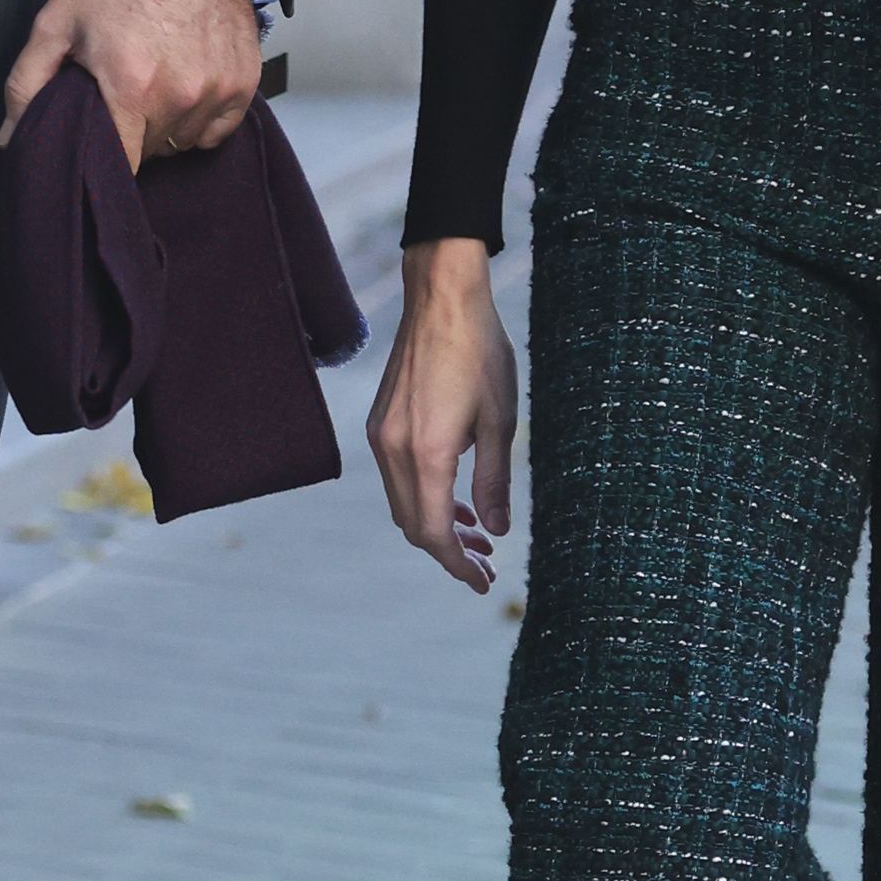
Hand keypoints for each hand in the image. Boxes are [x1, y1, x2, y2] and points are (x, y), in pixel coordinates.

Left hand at [0, 0, 261, 169]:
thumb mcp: (57, 23)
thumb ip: (27, 85)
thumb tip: (12, 138)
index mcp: (132, 86)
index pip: (121, 166)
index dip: (104, 161)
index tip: (97, 144)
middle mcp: (181, 95)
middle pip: (150, 152)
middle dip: (130, 132)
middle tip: (119, 92)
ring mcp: (218, 90)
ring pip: (183, 141)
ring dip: (164, 125)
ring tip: (152, 81)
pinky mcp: (244, 82)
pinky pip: (217, 129)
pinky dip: (199, 117)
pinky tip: (183, 84)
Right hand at [368, 239, 517, 591]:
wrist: (442, 299)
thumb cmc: (479, 353)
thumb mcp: (500, 422)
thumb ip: (494, 482)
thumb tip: (496, 529)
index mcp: (425, 454)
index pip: (432, 533)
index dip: (456, 564)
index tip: (481, 581)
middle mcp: (392, 450)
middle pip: (412, 525)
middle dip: (448, 550)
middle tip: (486, 563)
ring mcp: (381, 435)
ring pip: (403, 502)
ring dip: (435, 523)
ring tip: (476, 533)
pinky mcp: (380, 421)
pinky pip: (397, 476)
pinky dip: (423, 495)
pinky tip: (453, 494)